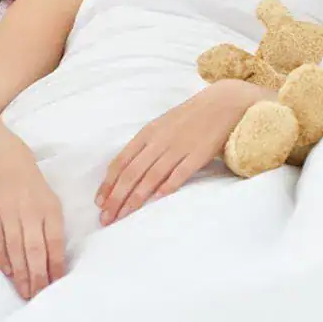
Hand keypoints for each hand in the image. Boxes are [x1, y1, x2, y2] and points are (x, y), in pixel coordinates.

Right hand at [0, 137, 65, 299]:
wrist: (6, 157)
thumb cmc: (32, 184)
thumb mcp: (50, 200)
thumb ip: (52, 226)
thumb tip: (55, 258)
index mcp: (50, 208)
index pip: (54, 242)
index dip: (55, 265)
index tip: (55, 283)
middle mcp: (30, 211)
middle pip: (35, 250)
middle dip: (37, 275)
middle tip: (37, 294)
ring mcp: (9, 212)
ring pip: (15, 248)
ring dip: (20, 272)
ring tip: (24, 290)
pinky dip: (2, 257)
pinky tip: (8, 271)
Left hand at [96, 80, 266, 224]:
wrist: (222, 104)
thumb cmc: (190, 117)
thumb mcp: (162, 125)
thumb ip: (145, 145)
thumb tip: (126, 169)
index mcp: (148, 133)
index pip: (121, 161)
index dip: (108, 183)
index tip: (99, 202)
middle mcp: (159, 141)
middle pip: (132, 173)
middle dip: (116, 197)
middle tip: (106, 218)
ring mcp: (179, 148)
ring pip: (150, 177)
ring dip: (134, 199)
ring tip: (123, 216)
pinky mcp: (198, 155)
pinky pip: (179, 174)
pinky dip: (166, 187)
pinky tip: (155, 200)